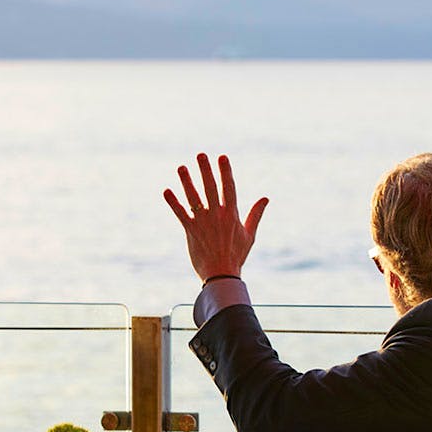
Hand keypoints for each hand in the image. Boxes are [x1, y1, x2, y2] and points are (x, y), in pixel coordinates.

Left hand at [163, 153, 268, 281]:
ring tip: (181, 168)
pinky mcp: (191, 231)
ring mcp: (203, 223)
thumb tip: (265, 198)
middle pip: (210, 188)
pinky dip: (173, 202)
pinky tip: (167, 191)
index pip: (229, 188)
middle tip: (200, 155)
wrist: (221, 275)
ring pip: (194, 198)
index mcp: (231, 214)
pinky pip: (180, 214)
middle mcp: (217, 216)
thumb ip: (255, 214)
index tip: (222, 157)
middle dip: (205, 170)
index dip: (225, 171)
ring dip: (187, 182)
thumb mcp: (249, 234)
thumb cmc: (236, 255)